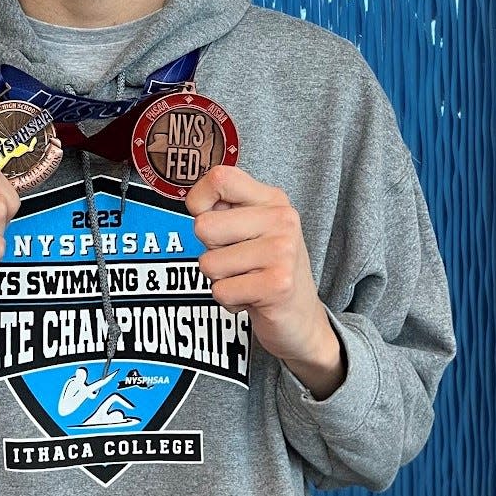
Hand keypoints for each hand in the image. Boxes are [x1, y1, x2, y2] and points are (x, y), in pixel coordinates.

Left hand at [186, 166, 345, 399]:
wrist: (301, 317)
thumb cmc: (267, 269)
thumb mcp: (253, 229)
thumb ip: (226, 209)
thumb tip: (193, 200)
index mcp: (272, 199)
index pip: (220, 178)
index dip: (198, 199)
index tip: (206, 216)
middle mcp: (282, 219)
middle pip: (203, 226)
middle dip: (210, 250)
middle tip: (236, 260)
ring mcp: (282, 251)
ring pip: (208, 263)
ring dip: (219, 279)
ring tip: (246, 279)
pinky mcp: (277, 284)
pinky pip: (220, 291)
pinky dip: (229, 301)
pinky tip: (251, 297)